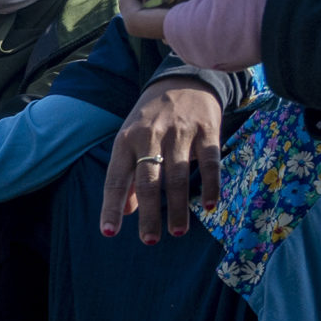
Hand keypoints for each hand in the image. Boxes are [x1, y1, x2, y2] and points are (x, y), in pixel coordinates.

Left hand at [100, 78, 223, 243]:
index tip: (110, 233)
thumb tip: (126, 212)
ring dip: (179, 206)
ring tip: (178, 231)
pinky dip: (211, 184)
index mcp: (125, 141)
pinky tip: (210, 205)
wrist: (183, 79)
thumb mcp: (130, 141)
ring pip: (178, 175)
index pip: (115, 179)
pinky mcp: (206, 130)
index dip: (111, 206)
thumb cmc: (151, 119)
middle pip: (148, 180)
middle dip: (149, 213)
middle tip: (150, 241)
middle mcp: (150, 136)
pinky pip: (209, 161)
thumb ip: (127, 176)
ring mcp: (179, 132)